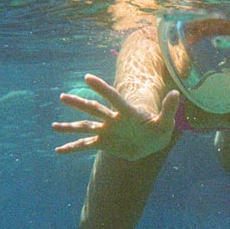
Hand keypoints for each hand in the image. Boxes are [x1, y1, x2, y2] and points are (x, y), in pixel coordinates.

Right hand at [52, 74, 180, 160]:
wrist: (151, 142)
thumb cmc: (159, 130)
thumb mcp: (165, 122)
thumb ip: (168, 109)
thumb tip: (176, 93)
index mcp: (127, 112)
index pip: (113, 98)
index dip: (101, 88)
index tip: (87, 78)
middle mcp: (113, 119)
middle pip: (94, 110)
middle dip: (79, 104)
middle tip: (62, 97)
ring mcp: (106, 131)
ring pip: (85, 127)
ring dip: (70, 127)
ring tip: (53, 126)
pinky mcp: (104, 143)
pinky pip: (85, 146)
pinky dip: (72, 148)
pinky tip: (58, 151)